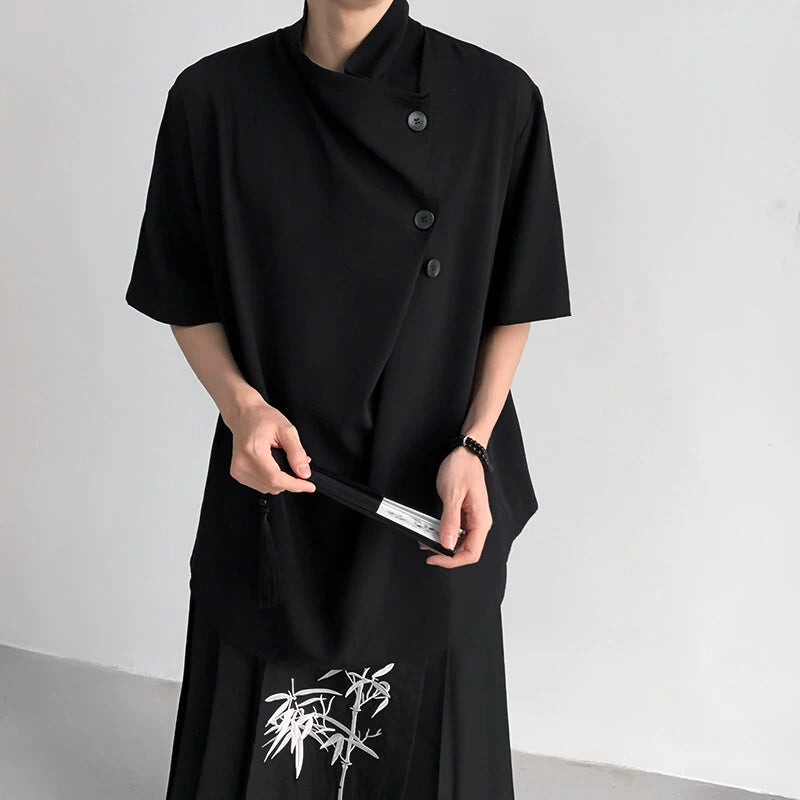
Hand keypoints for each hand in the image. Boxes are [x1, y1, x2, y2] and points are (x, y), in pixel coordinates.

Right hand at [227, 398, 315, 494]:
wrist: (244, 415)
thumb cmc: (262, 418)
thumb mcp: (287, 430)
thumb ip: (297, 453)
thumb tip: (304, 473)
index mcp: (253, 451)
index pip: (275, 479)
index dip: (295, 485)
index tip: (309, 486)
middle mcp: (242, 464)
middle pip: (273, 486)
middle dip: (290, 480)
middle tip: (297, 465)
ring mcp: (238, 470)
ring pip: (268, 488)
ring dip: (281, 480)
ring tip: (282, 461)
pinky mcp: (238, 474)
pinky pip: (261, 486)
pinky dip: (271, 480)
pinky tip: (273, 466)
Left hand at [426, 446, 491, 567]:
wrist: (466, 452)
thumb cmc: (463, 467)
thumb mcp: (453, 494)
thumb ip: (450, 521)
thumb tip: (447, 544)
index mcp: (480, 520)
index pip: (471, 553)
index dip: (452, 560)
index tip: (435, 558)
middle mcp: (479, 522)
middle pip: (466, 551)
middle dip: (446, 554)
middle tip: (428, 550)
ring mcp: (473, 518)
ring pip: (460, 542)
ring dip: (444, 544)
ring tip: (427, 540)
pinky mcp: (465, 514)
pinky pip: (456, 531)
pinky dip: (444, 533)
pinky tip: (433, 530)